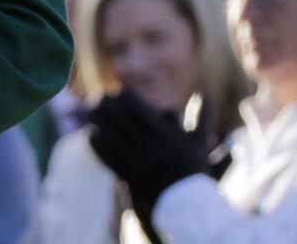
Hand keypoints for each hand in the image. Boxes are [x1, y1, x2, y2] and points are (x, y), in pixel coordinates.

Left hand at [89, 90, 208, 215]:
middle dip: (110, 107)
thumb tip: (204, 95)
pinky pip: (109, 158)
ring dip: (100, 122)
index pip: (143, 113)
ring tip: (92, 110)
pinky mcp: (129, 176)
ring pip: (113, 138)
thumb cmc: (194, 171)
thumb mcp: (200, 143)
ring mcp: (139, 164)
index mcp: (169, 139)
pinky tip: (92, 135)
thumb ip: (202, 118)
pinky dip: (98, 145)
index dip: (129, 99)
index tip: (122, 90)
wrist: (188, 206)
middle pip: (124, 123)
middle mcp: (152, 150)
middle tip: (102, 96)